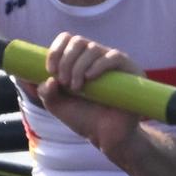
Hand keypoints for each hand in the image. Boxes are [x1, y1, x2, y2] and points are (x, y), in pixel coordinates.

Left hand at [27, 30, 147, 157]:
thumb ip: (46, 93)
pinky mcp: (128, 69)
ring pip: (92, 48)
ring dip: (78, 67)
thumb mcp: (58, 106)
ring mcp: (112, 62)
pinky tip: (90, 78)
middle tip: (64, 82)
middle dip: (66, 60)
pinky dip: (98, 65)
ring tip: (77, 88)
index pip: (67, 40)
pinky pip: (112, 57)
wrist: (107, 136)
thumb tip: (47, 79)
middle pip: (77, 41)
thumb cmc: (85, 119)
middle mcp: (96, 58)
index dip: (56, 50)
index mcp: (79, 61)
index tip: (50, 69)